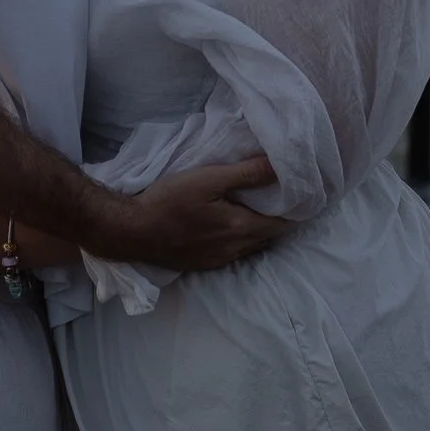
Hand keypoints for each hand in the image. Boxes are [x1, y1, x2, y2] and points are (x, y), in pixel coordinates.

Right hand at [99, 156, 287, 270]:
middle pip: (268, 238)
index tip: (297, 195)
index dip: (292, 211)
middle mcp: (234, 250)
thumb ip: (246, 174)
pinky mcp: (202, 265)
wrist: (133, 231)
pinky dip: (239, 242)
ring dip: (257, 233)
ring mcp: (217, 261)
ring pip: (250, 248)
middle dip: (277, 221)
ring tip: (256, 212)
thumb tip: (280, 165)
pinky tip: (229, 229)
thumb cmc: (170, 200)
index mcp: (240, 228)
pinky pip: (232, 256)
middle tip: (279, 200)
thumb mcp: (208, 179)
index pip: (281, 224)